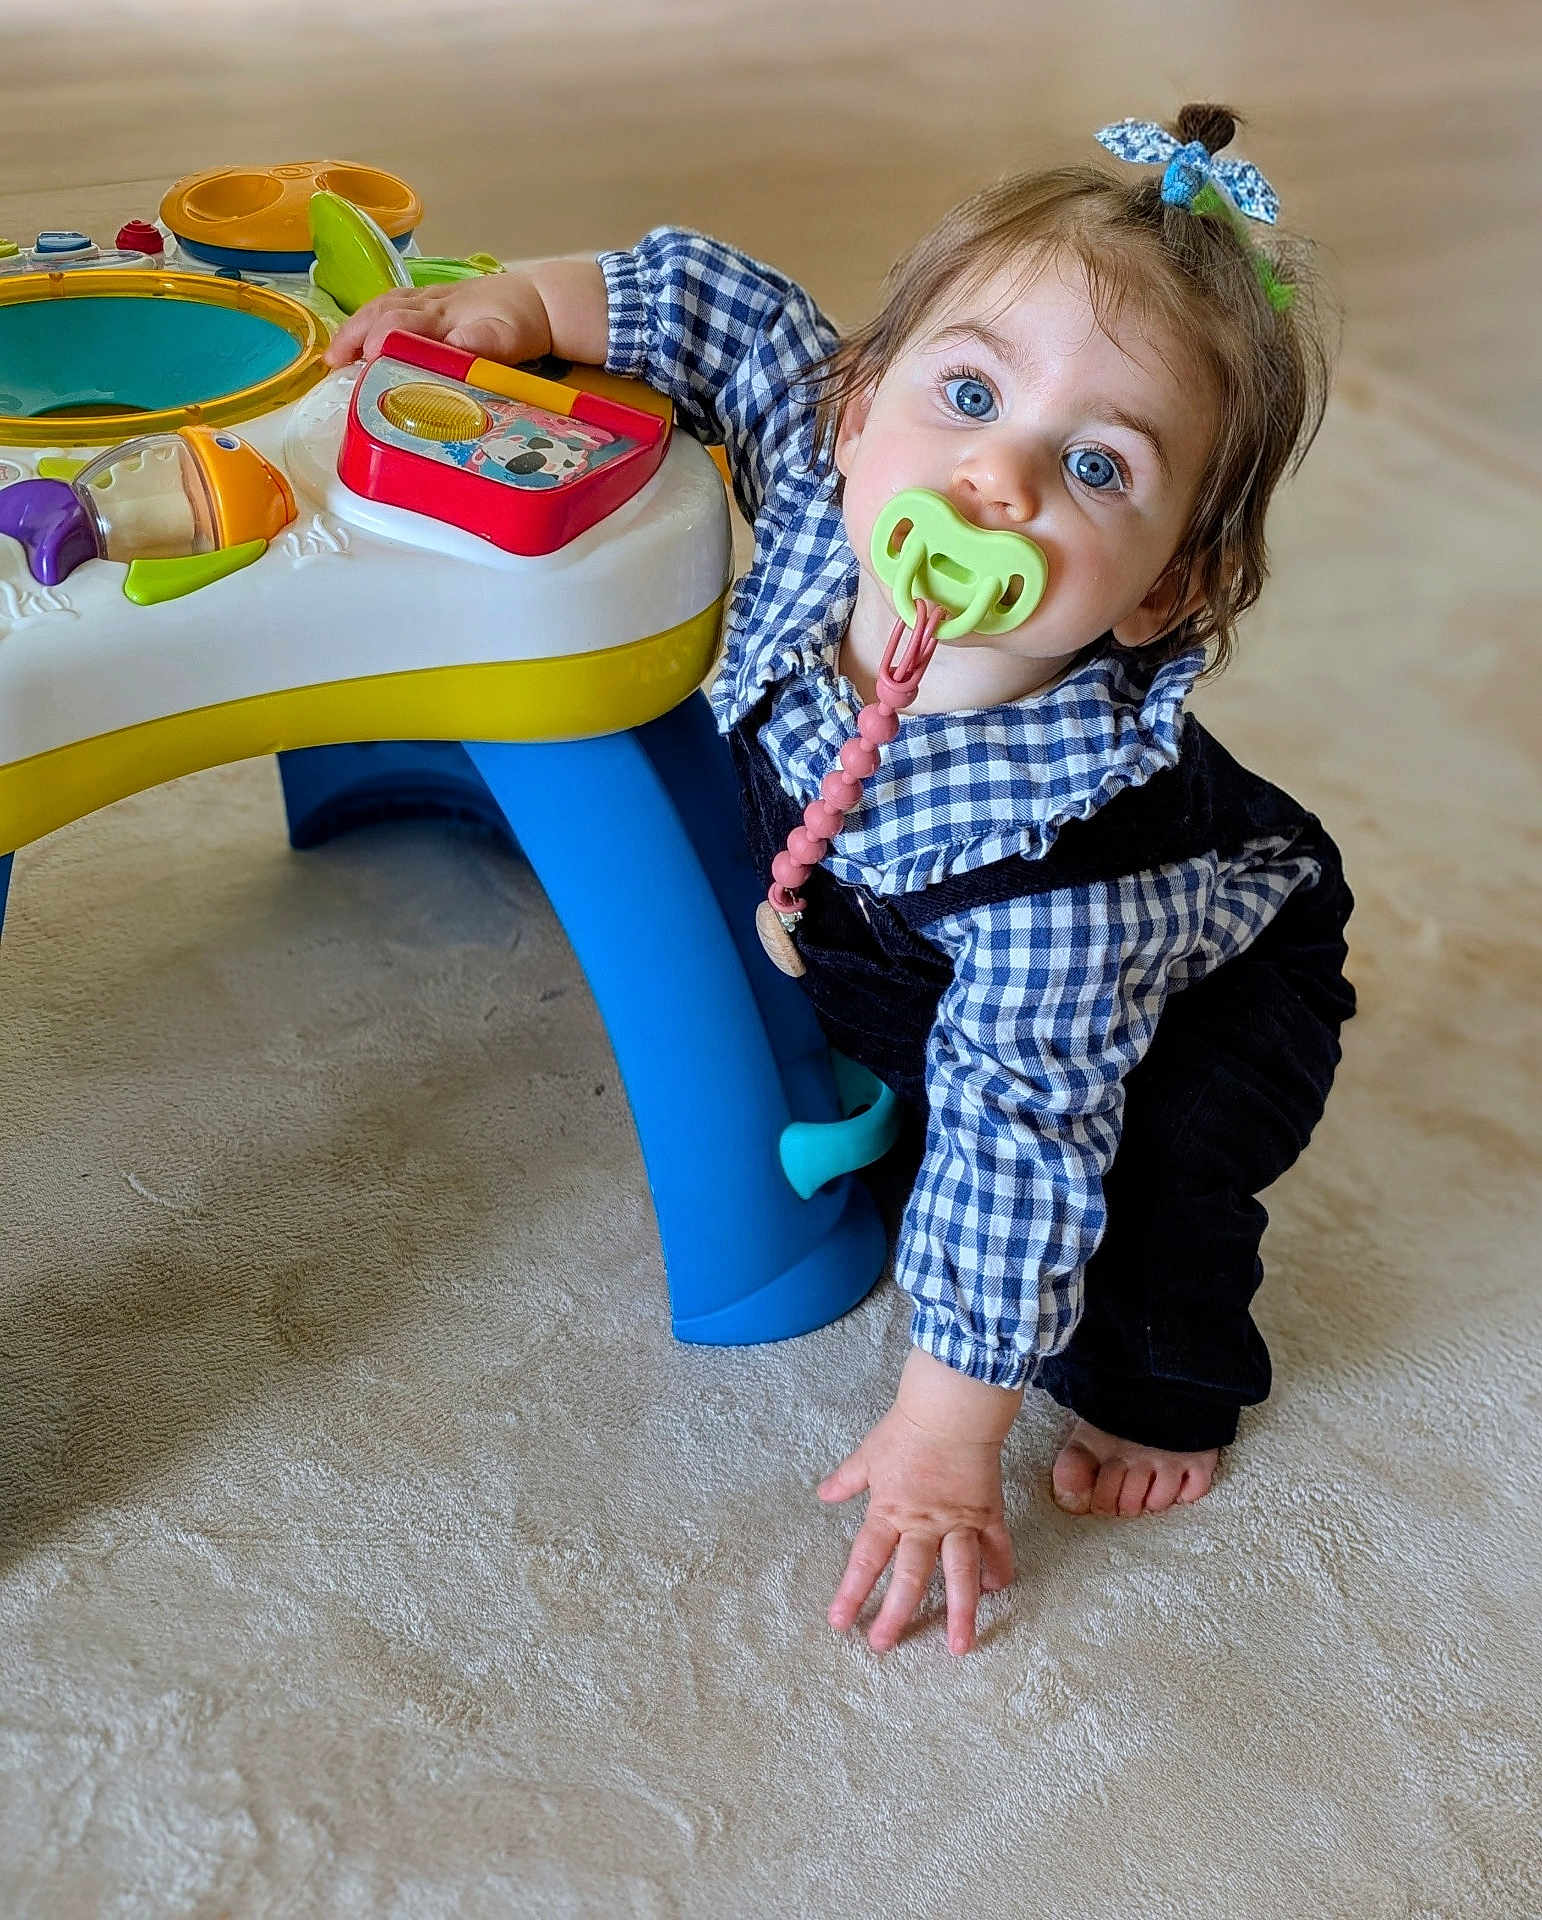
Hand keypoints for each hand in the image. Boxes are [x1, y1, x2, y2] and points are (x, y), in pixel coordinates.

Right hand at [324, 273, 552, 368]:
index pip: (396, 326)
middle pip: (380, 312)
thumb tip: (446, 352)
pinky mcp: (434, 299)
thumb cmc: (522, 324)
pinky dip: (372, 317)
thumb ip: (478, 347)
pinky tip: (364, 335)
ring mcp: (431, 298)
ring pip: (383, 304)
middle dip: (352, 336)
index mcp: (443, 316)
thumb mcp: (506, 341)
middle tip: (330, 365)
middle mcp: (430, 303)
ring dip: (355, 326)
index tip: (361, 371)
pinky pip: (394, 302)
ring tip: (336, 354)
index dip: (375, 346)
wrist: (542, 300)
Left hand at [819, 1349, 1020, 1654]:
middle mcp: (924, 1524)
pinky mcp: (987, 1513)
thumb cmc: (906, 1429)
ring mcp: (959, 1522)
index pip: (866, 1560)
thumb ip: (847, 1479)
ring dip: (961, 1611)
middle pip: (909, 1577)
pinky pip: (996, 1547)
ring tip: (960, 1646)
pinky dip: (998, 1568)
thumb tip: (823, 1494)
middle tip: (885, 1646)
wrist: (951, 1409)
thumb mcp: (869, 1454)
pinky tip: (997, 1590)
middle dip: (897, 1615)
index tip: (840, 1622)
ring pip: (959, 1574)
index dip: (852, 1593)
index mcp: (890, 1511)